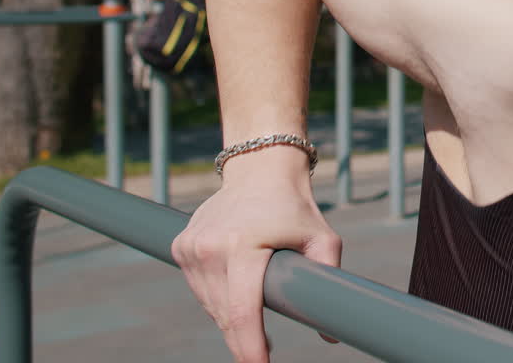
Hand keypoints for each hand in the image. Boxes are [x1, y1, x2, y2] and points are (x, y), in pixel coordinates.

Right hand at [171, 151, 341, 362]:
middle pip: (223, 315)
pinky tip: (236, 287)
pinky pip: (200, 288)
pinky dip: (217, 298)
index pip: (241, 312)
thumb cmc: (296, 206)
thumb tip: (331, 334)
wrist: (260, 168)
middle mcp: (209, 248)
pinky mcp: (181, 246)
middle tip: (265, 351)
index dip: (249, 347)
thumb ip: (329, 280)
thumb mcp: (323, 238)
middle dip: (243, 339)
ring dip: (230, 319)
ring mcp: (190, 247)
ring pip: (209, 305)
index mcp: (242, 246)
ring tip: (255, 315)